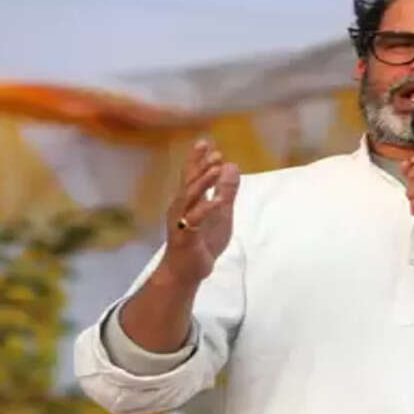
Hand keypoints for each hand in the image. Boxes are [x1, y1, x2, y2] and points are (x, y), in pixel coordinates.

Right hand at [160, 139, 239, 285]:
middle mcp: (181, 208)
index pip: (192, 175)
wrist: (186, 271)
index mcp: (189, 200)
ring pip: (190, 198)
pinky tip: (217, 201)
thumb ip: (225, 191)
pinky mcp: (186, 237)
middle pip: (190, 182)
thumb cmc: (201, 241)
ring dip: (203, 183)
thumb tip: (231, 166)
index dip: (197, 159)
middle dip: (200, 166)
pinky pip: (195, 221)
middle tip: (214, 152)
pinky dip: (206, 210)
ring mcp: (181, 222)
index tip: (205, 142)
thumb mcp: (220, 213)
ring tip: (216, 169)